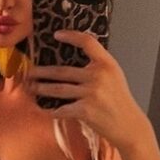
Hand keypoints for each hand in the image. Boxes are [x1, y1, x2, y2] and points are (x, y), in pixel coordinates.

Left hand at [23, 29, 149, 150]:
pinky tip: (44, 110)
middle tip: (29, 72)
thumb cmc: (120, 100)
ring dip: (41, 89)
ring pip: (58, 89)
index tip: (57, 35)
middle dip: (42, 72)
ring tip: (31, 87)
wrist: (129, 125)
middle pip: (62, 70)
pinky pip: (62, 109)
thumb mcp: (115, 76)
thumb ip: (98, 66)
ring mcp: (91, 93)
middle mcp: (98, 76)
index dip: (71, 36)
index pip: (88, 42)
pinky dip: (52, 110)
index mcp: (107, 64)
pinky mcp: (85, 111)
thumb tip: (74, 58)